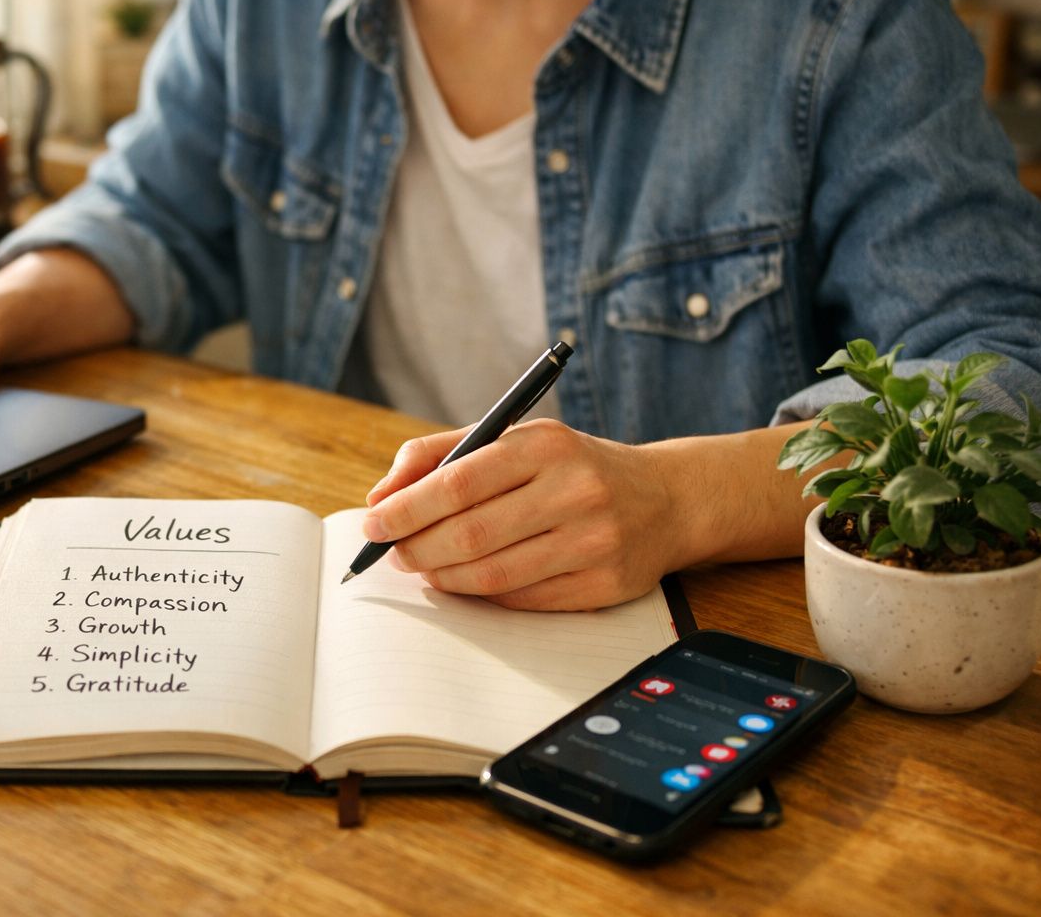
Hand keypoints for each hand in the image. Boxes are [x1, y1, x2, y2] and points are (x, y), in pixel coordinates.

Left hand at [362, 420, 683, 610]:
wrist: (666, 500)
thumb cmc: (570, 467)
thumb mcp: (515, 439)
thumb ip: (441, 455)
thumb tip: (380, 495)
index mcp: (546, 445)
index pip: (460, 480)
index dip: (407, 508)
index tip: (374, 522)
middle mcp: (574, 490)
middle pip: (472, 533)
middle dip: (417, 547)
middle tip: (391, 552)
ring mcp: (593, 541)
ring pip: (494, 574)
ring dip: (443, 577)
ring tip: (421, 567)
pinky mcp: (604, 585)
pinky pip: (523, 601)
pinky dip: (482, 595)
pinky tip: (464, 582)